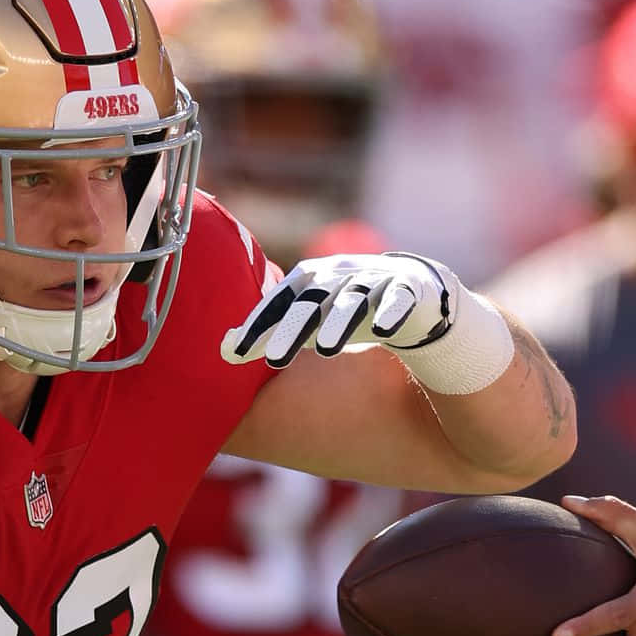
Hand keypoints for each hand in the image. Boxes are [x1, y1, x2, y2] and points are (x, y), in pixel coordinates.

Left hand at [221, 251, 461, 367]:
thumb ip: (268, 332)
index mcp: (309, 278)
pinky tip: (382, 331)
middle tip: (272, 360)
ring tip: (326, 350)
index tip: (235, 354)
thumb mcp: (307, 318)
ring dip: (339, 322)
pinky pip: (400, 298)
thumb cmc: (346, 308)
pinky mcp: (408, 288)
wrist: (412, 291)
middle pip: (311, 302)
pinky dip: (391, 312)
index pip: (277, 301)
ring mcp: (374, 279)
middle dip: (292, 330)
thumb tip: (224, 350)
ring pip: (353, 300)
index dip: (257, 324)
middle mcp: (338, 274)